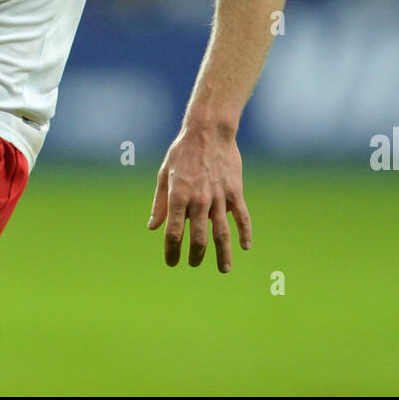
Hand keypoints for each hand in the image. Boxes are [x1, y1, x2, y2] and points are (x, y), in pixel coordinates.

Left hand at [147, 127, 251, 271]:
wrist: (209, 130)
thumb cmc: (183, 151)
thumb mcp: (164, 174)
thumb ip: (160, 203)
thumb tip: (153, 227)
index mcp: (179, 196)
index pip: (174, 233)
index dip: (172, 251)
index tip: (171, 262)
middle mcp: (199, 200)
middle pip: (198, 238)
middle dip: (195, 256)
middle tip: (193, 263)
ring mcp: (219, 197)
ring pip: (222, 233)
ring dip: (223, 254)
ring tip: (224, 269)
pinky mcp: (235, 192)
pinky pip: (242, 217)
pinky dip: (245, 233)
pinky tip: (245, 247)